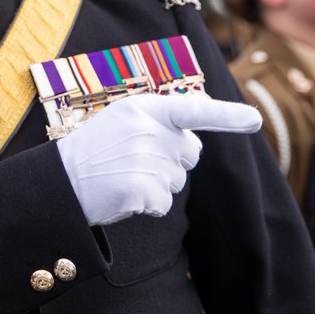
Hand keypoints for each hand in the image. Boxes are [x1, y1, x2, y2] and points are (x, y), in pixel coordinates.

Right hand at [56, 94, 260, 226]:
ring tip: (121, 177)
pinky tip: (122, 195)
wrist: (60, 182)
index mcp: (143, 108)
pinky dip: (146, 205)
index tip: (254, 120)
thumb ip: (158, 123)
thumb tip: (194, 145)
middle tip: (133, 161)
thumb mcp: (121, 122)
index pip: (193, 109)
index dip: (227, 115)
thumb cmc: (94, 151)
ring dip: (155, 185)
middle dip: (172, 161)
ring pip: (177, 181)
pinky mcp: (143, 189)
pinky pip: (164, 204)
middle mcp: (148, 130)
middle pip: (189, 153)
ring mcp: (146, 160)